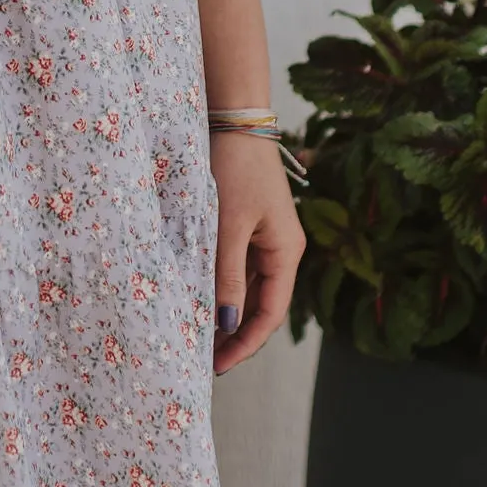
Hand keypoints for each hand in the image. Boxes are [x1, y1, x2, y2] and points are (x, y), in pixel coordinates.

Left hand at [211, 134, 305, 375]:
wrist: (236, 121)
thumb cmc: (235, 170)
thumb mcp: (227, 227)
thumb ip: (228, 277)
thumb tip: (228, 325)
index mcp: (286, 252)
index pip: (270, 313)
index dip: (246, 343)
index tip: (221, 365)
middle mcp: (282, 250)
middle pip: (262, 305)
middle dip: (236, 334)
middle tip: (205, 359)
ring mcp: (267, 238)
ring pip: (249, 289)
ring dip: (229, 313)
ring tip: (200, 335)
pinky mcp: (250, 226)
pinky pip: (240, 268)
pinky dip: (224, 288)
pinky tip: (202, 298)